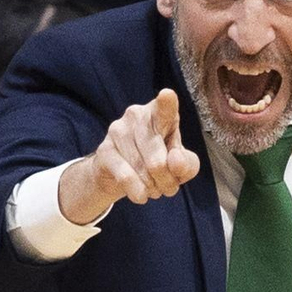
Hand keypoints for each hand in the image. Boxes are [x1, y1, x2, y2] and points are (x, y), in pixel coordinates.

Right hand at [59, 88, 200, 222]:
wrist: (118, 175)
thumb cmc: (156, 161)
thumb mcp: (180, 164)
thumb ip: (187, 163)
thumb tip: (175, 162)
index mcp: (159, 113)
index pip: (165, 108)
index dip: (167, 103)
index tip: (167, 95)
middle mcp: (137, 116)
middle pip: (159, 159)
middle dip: (168, 180)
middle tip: (169, 187)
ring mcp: (118, 130)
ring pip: (144, 170)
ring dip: (154, 187)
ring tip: (155, 188)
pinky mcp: (104, 150)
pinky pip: (125, 176)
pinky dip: (137, 190)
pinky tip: (141, 196)